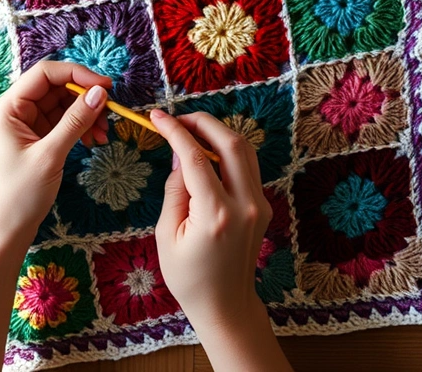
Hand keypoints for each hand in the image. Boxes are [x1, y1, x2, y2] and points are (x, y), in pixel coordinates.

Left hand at [0, 61, 110, 246]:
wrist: (7, 229)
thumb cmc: (20, 194)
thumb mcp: (50, 155)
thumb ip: (75, 121)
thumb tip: (100, 92)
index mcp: (7, 108)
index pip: (44, 74)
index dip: (76, 74)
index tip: (105, 86)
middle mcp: (13, 111)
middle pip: (55, 88)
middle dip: (85, 98)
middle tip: (110, 113)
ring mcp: (24, 125)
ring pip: (62, 105)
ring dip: (86, 114)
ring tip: (103, 133)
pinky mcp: (35, 138)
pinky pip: (62, 122)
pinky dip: (80, 127)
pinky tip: (94, 140)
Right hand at [149, 109, 271, 331]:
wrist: (225, 304)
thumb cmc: (189, 277)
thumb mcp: (167, 234)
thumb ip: (175, 190)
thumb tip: (180, 156)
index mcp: (217, 214)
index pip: (197, 159)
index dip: (176, 132)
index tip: (158, 117)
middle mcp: (246, 204)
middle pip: (231, 143)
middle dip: (203, 122)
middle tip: (177, 119)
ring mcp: (260, 204)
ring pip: (245, 150)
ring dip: (218, 133)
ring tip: (190, 131)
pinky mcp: (263, 206)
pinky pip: (247, 166)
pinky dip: (227, 151)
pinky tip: (206, 153)